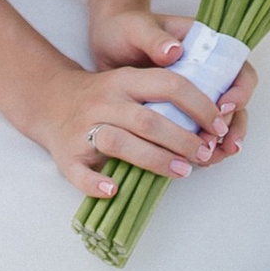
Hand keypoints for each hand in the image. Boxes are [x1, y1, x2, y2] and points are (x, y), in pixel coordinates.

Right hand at [29, 55, 232, 199]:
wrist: (50, 99)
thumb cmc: (105, 96)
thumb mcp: (131, 82)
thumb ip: (164, 97)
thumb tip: (215, 121)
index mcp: (125, 80)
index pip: (169, 85)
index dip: (199, 105)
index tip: (219, 125)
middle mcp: (104, 101)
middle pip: (148, 120)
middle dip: (183, 140)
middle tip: (206, 155)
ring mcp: (83, 127)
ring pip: (120, 143)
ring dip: (155, 160)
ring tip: (182, 172)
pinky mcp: (66, 154)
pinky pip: (80, 172)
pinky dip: (97, 184)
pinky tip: (116, 190)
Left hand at [88, 8, 253, 157]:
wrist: (105, 45)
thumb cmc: (124, 29)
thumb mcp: (136, 28)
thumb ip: (154, 38)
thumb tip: (174, 51)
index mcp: (205, 47)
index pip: (238, 68)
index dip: (239, 90)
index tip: (224, 107)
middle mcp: (207, 71)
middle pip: (236, 102)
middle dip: (232, 125)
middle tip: (221, 144)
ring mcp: (195, 93)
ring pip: (223, 121)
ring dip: (222, 142)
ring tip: (212, 159)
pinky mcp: (180, 111)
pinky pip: (200, 132)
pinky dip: (203, 147)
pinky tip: (199, 162)